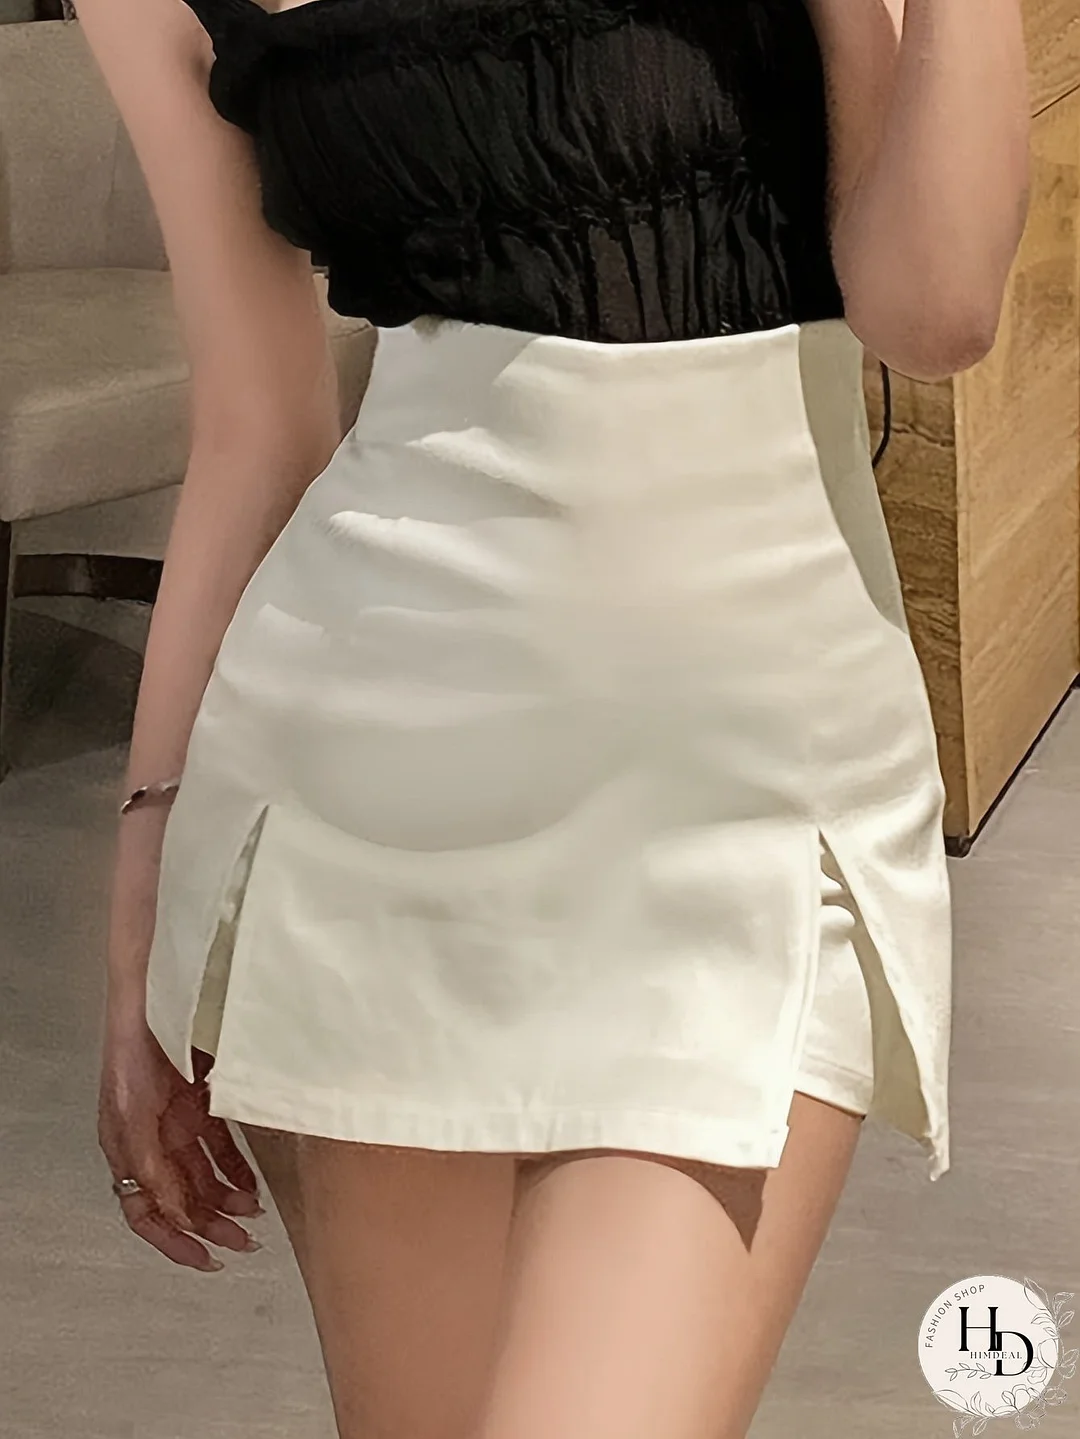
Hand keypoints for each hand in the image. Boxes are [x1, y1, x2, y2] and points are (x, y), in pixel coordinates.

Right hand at [99, 1014, 263, 1270]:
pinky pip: (222, 1147)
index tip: (205, 1260)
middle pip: (182, 1200)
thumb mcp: (133, 1119)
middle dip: (211, 1224)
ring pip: (205, 1177)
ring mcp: (178, 1126)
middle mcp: (153, 1145)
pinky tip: (254, 1183)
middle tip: (243, 1242)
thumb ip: (151, 1167)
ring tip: (254, 1214)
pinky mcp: (201, 1106)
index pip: (148, 1213)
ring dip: (228, 1199)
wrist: (153, 1006)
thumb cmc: (131, 1056)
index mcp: (128, 1152)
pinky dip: (238, 1168)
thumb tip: (175, 1214)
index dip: (174, 1241)